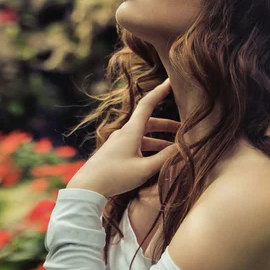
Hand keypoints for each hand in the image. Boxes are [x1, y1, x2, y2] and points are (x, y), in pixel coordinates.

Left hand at [66, 78, 179, 197]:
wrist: (87, 187)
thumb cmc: (115, 177)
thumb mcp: (144, 169)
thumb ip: (164, 158)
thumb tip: (182, 148)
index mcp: (131, 131)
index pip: (148, 105)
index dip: (160, 92)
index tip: (170, 82)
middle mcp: (124, 133)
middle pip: (148, 122)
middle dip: (166, 125)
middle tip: (182, 129)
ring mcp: (118, 142)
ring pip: (142, 135)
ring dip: (158, 140)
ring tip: (173, 149)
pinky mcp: (115, 152)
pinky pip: (135, 145)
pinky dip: (148, 148)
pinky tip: (156, 159)